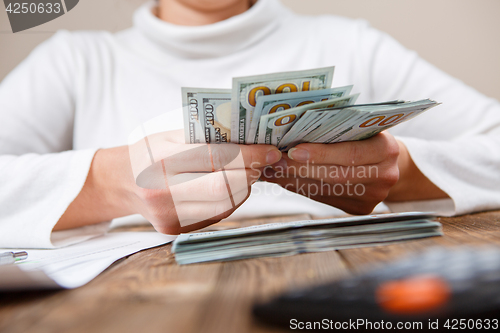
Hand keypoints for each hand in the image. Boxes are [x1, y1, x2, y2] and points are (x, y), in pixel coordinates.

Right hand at [55, 130, 281, 233]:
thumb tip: (251, 141)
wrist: (121, 182)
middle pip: (225, 187)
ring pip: (225, 205)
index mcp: (162, 160)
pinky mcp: (175, 228)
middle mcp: (163, 191)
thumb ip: (207, 138)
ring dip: (244, 187)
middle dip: (251, 173)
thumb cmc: (150, 152)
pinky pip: (216, 215)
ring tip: (247, 172)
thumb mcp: (172, 136)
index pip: (217, 158)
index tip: (269, 151)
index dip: (249, 155)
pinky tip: (231, 187)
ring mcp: (169, 214)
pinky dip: (231, 200)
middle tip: (263, 161)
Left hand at [261, 132, 399, 214]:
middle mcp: (385, 175)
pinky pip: (326, 198)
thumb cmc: (368, 137)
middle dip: (302, 168)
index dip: (322, 153)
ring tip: (275, 170)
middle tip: (276, 161)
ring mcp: (374, 195)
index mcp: (387, 149)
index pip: (351, 152)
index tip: (294, 150)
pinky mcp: (361, 208)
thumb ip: (336, 129)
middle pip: (336, 175)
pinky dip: (303, 188)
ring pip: (327, 189)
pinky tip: (286, 180)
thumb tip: (293, 131)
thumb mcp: (360, 127)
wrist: (389, 162)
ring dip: (296, 180)